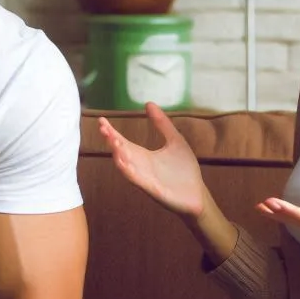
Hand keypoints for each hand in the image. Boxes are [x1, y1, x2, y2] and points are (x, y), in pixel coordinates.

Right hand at [98, 102, 205, 217]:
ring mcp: (145, 179)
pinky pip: (138, 181)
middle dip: (112, 141)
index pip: (123, 142)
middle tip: (103, 128)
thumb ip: (162, 123)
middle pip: (121, 153)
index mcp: (144, 156)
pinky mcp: (153, 190)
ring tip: (113, 141)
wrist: (197, 195)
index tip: (102, 120)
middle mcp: (140, 167)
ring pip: (127, 167)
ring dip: (119, 155)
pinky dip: (130, 172)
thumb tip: (149, 103)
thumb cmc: (184, 170)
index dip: (112, 132)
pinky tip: (124, 163)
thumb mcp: (174, 140)